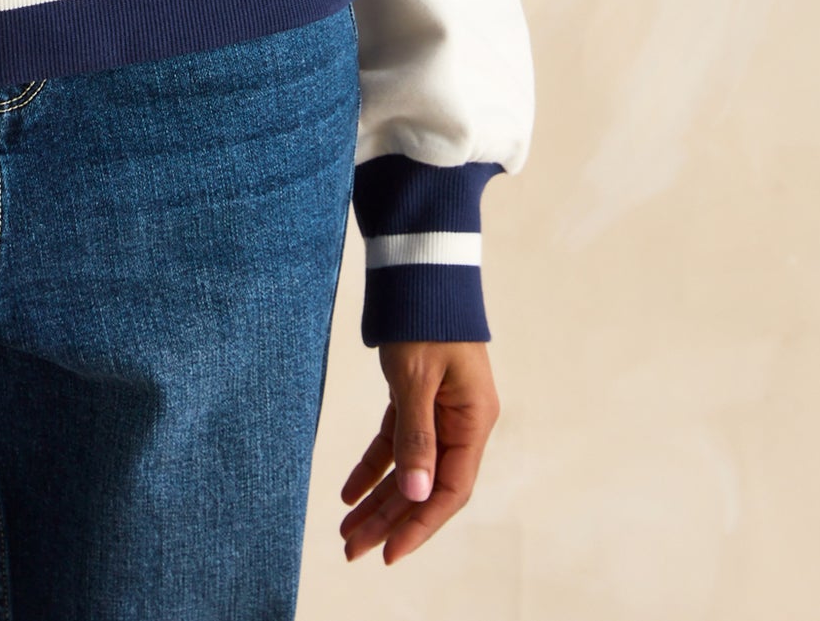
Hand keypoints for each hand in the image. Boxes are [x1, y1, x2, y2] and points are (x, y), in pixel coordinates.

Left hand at [338, 339, 499, 565]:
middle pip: (425, 485)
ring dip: (378, 499)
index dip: (419, 525)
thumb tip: (417, 493)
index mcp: (473, 421)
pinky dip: (373, 465)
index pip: (450, 490)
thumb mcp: (417, 377)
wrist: (420, 264)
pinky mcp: (418, 397)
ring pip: (408, 468)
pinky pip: (396, 441)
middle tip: (352, 550)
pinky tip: (349, 490)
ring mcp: (441, 410)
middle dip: (389, 520)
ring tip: (346, 531)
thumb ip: (417, 436)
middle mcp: (461, 422)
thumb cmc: (424, 317)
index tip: (388, 553)